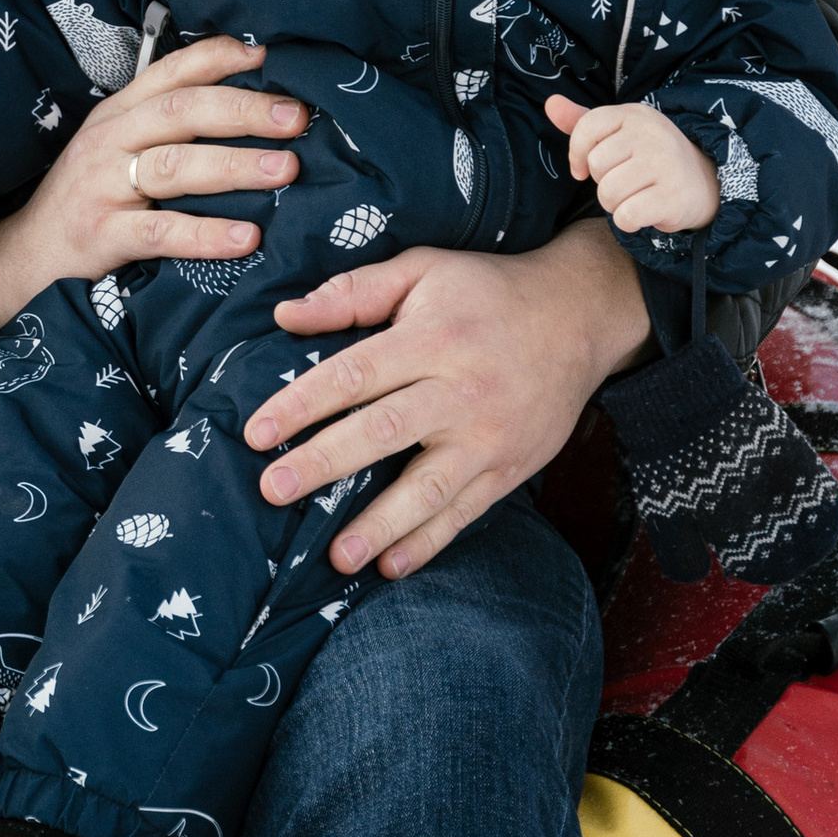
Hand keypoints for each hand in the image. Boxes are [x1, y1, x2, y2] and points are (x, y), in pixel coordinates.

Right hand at [0, 37, 306, 346]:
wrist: (21, 260)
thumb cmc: (86, 202)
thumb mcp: (115, 150)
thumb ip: (166, 128)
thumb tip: (251, 106)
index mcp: (118, 114)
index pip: (171, 72)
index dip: (221, 59)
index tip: (271, 57)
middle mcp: (108, 141)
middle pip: (182, 112)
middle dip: (244, 111)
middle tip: (297, 118)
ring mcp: (101, 188)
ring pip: (174, 166)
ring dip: (235, 165)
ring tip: (286, 170)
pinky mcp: (99, 236)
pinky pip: (159, 232)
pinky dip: (205, 234)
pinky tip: (245, 238)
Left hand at [244, 228, 649, 580]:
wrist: (581, 317)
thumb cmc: (487, 292)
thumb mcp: (423, 270)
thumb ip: (353, 293)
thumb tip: (285, 315)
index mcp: (432, 338)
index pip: (354, 375)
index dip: (302, 403)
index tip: (256, 431)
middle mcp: (461, 390)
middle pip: (383, 431)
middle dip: (324, 463)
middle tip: (272, 488)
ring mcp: (488, 436)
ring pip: (428, 486)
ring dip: (380, 524)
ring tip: (336, 557)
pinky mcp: (510, 468)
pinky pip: (465, 512)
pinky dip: (428, 542)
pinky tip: (390, 566)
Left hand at [546, 93, 719, 234]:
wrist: (704, 183)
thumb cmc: (649, 158)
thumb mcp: (619, 134)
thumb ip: (582, 121)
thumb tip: (551, 103)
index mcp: (635, 115)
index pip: (586, 127)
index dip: (576, 154)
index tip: (582, 169)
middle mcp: (652, 134)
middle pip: (596, 165)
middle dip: (602, 181)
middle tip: (626, 181)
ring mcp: (665, 164)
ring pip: (608, 193)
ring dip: (614, 204)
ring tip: (635, 196)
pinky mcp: (672, 196)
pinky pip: (626, 216)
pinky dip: (628, 221)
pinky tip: (645, 211)